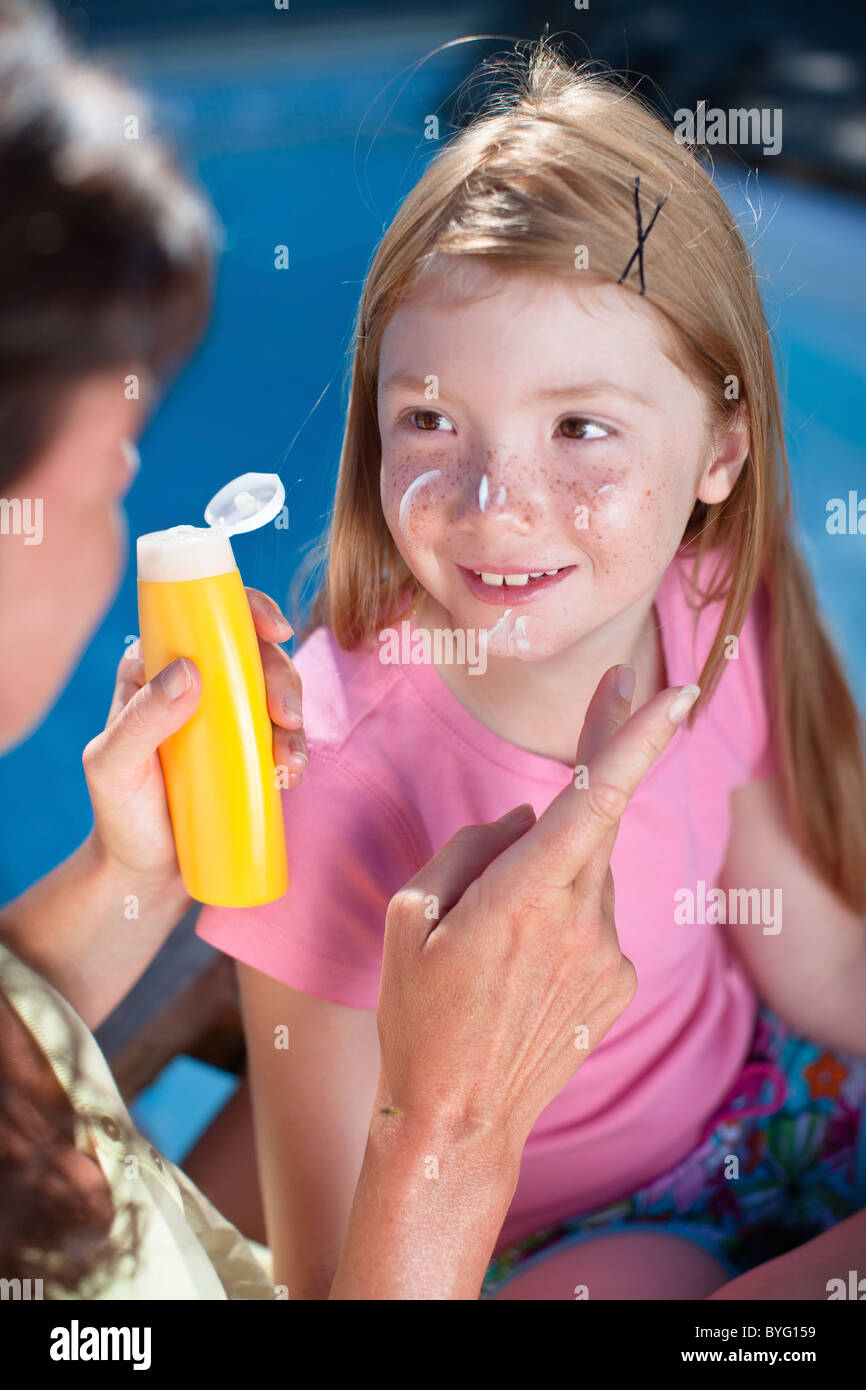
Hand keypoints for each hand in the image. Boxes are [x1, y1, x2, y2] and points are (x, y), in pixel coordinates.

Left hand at [81, 588, 305, 886]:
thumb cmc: (121, 814)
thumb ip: (143, 719)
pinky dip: (296, 748)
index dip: (245, 609)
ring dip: (295, 716)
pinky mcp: (251, 753)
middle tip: (286, 714)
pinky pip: (285, 737)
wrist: (146, 874)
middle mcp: (196, 686)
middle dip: (281, 674)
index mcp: (155, 670)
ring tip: (289, 759)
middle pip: (252, 653)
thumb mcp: (114, 766)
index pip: (201, 619)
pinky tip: (290, 773)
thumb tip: (190, 670)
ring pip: (275, 692)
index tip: (274, 629)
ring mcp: (228, 720)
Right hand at [375, 667, 698, 1155]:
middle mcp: (579, 921)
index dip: (637, 737)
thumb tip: (529, 815)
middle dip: (604, 754)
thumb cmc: (418, 1015)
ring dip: (553, 871)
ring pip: (588, 873)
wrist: (459, 1122)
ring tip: (496, 934)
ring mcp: (608, 957)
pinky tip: (521, 966)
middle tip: (611, 688)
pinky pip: (594, 920)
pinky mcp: (619, 984)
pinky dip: (564, 916)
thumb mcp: (411, 917)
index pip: (595, 798)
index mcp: (522, 896)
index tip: (674, 690)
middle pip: (598, 818)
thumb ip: (473, 847)